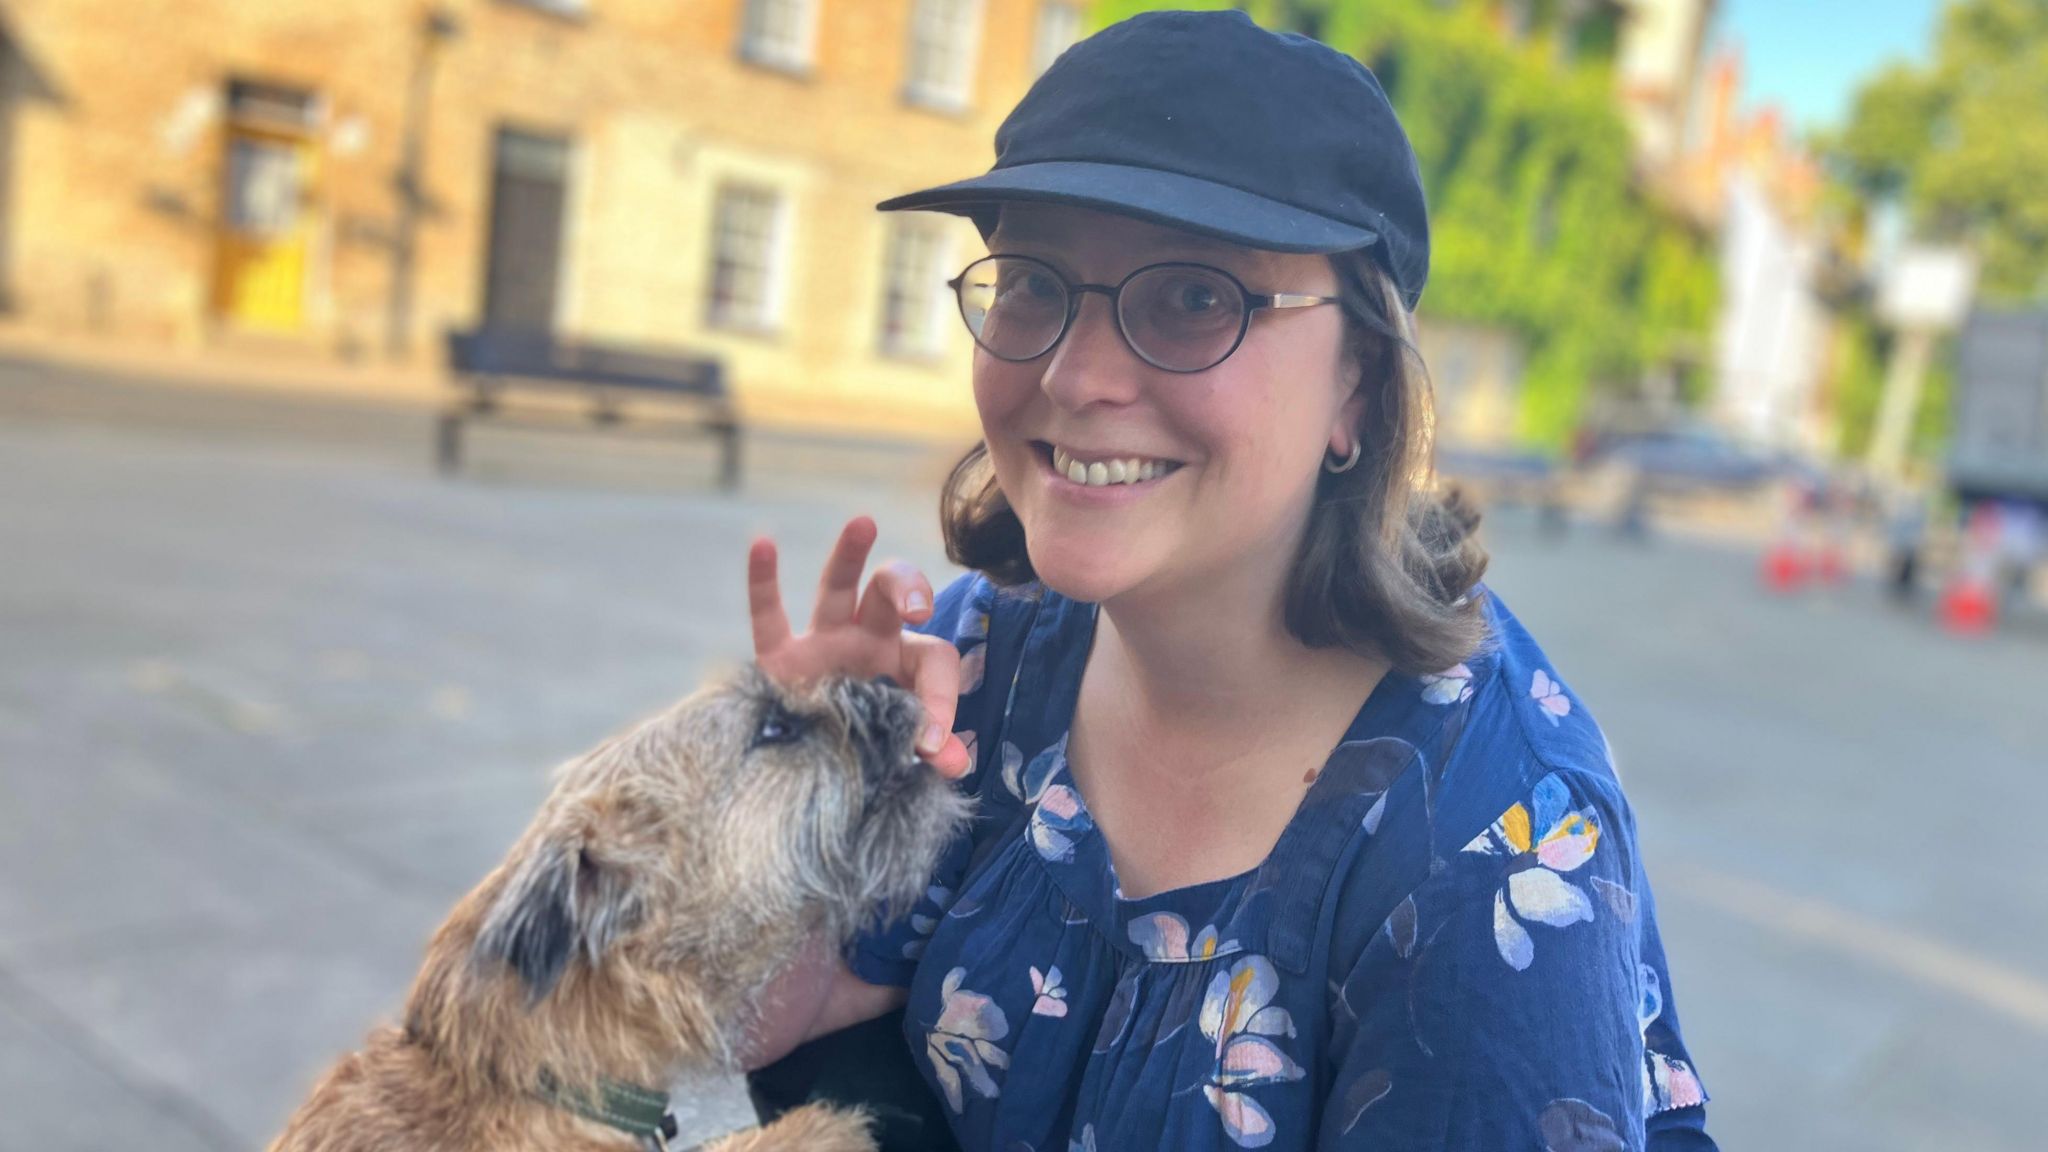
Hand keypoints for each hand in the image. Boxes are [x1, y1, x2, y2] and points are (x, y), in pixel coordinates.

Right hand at [747, 515, 971, 777]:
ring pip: (839, 589)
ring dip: (850, 556)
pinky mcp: (781, 660)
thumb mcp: (906, 753)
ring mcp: (823, 644)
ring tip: (865, 522)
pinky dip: (763, 581)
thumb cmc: (869, 749)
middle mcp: (867, 641)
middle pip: (890, 593)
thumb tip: (954, 763)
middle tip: (918, 606)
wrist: (815, 774)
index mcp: (905, 661)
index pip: (935, 656)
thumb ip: (935, 753)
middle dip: (908, 588)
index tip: (932, 742)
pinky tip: (761, 543)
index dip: (942, 696)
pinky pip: (769, 616)